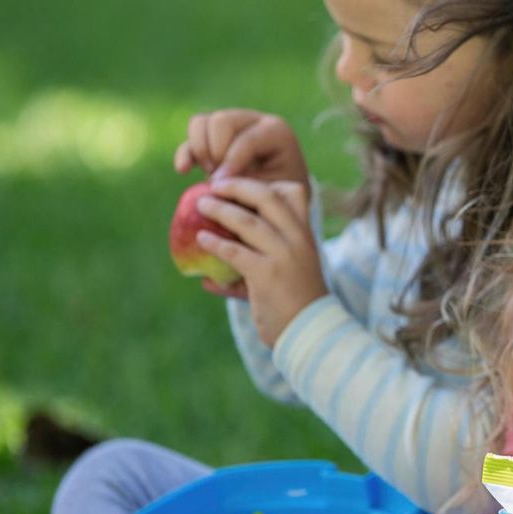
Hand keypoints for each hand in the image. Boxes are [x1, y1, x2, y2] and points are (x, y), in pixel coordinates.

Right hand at [175, 109, 306, 183]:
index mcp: (276, 131)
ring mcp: (231, 123)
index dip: (232, 163)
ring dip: (201, 151)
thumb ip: (247, 186)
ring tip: (212, 174)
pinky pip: (190, 136)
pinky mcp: (212, 135)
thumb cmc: (279, 195)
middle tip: (221, 179)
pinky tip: (184, 171)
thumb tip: (215, 184)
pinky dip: (185, 153)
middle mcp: (253, 120)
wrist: (277, 196)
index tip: (225, 186)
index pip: (246, 139)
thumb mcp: (272, 192)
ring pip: (201, 122)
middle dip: (216, 152)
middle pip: (221, 120)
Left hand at [192, 177, 327, 345]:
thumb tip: (209, 276)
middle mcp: (297, 238)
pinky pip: (235, 252)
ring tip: (201, 205)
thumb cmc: (297, 302)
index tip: (242, 185)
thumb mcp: (292, 270)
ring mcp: (283, 255)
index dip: (266, 183)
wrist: (311, 330)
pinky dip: (215, 243)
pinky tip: (201, 239)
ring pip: (248, 222)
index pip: (294, 193)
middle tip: (214, 185)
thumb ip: (261, 261)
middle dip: (238, 186)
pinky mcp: (267, 274)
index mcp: (305, 233)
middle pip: (267, 198)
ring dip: (220, 210)